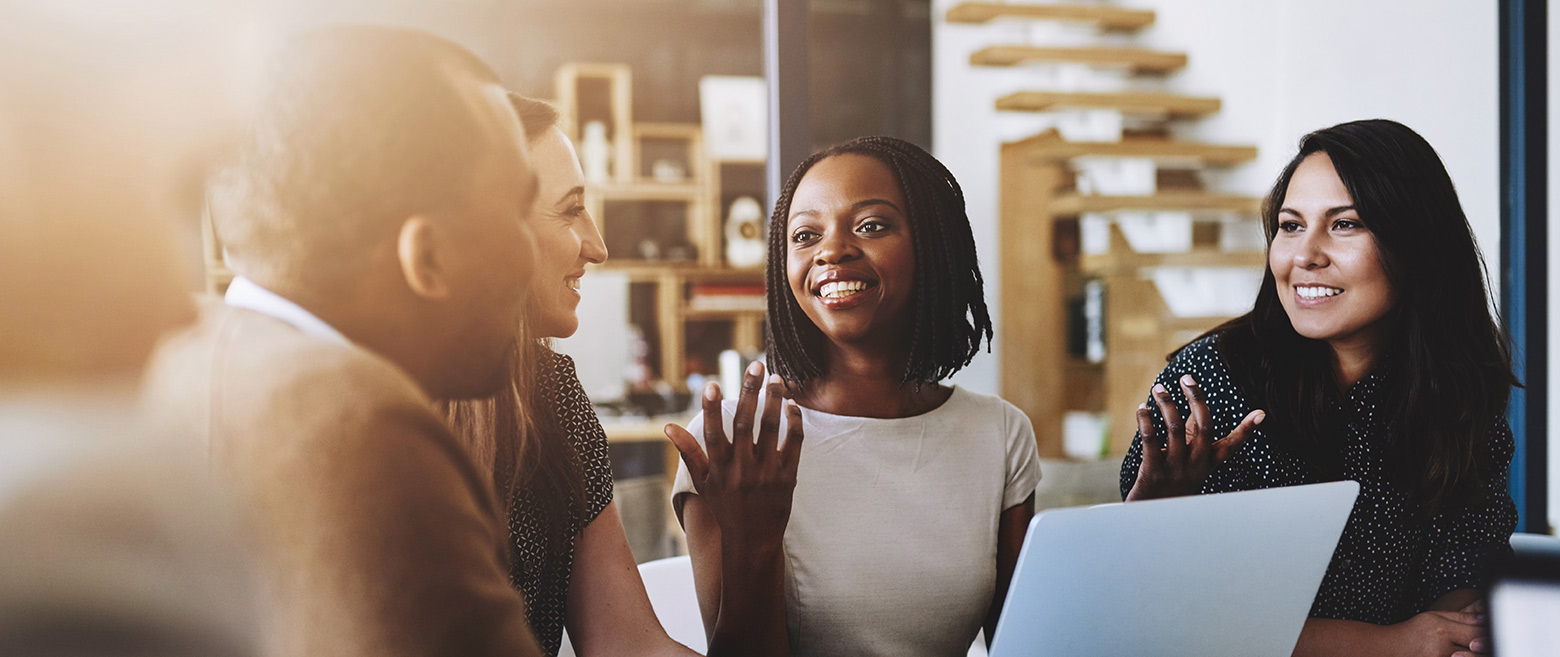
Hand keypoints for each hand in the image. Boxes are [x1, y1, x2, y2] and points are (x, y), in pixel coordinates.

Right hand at [665, 361, 804, 546]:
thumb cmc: (725, 507)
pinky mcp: (788, 477)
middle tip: (755, 365)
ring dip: (774, 400)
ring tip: (776, 378)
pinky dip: (795, 422)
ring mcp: (766, 473)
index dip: (710, 408)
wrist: (753, 540)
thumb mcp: (703, 482)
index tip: (711, 384)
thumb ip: (688, 452)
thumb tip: (667, 426)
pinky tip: (792, 404)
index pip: (712, 433)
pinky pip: (794, 443)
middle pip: (744, 423)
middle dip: (749, 391)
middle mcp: (741, 469)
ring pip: (772, 428)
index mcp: (719, 469)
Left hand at [1125, 374, 1262, 500]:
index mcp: (1207, 465)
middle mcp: (1195, 467)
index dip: (1246, 430)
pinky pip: (1150, 439)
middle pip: (1204, 427)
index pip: (1231, 447)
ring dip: (1167, 403)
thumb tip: (1197, 409)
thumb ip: (1192, 440)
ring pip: (1175, 428)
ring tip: (1159, 388)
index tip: (1260, 414)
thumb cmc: (1170, 488)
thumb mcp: (1188, 467)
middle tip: (1186, 378)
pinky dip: (1146, 420)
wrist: (1150, 519)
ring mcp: (1174, 469)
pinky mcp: (1152, 471)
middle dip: (1197, 399)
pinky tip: (1142, 408)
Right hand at [1388, 610, 1487, 656]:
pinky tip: (1460, 651)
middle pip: (1476, 650)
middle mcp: (1443, 649)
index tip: (1488, 631)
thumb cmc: (1414, 632)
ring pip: (1469, 656)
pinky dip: (1465, 655)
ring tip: (1465, 647)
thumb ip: (1463, 617)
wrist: (1391, 649)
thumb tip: (1486, 617)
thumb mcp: (1435, 617)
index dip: (1487, 633)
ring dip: (1473, 653)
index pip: (1477, 633)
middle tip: (1478, 643)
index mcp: (1443, 631)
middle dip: (1482, 646)